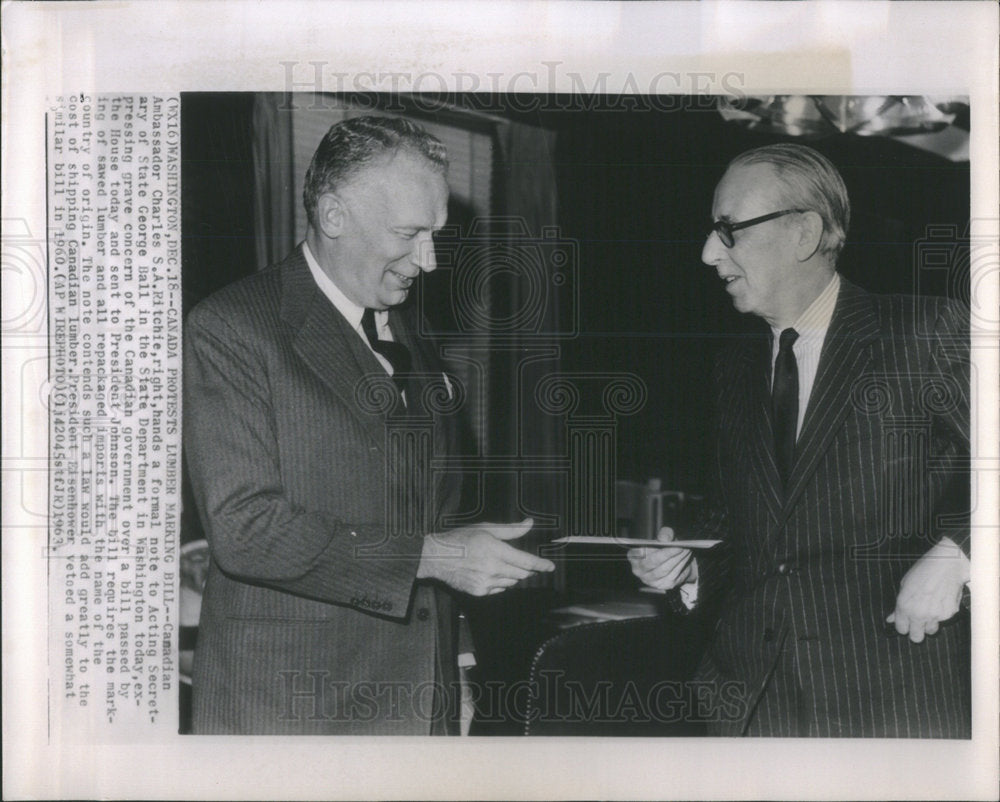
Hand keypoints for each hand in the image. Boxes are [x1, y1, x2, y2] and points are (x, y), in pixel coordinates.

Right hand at [417, 518, 554, 596]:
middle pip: (522, 574)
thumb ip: (510, 529)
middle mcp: (492, 567)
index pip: (526, 561)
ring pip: (512, 583)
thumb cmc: (460, 539)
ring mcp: (485, 582)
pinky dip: (501, 582)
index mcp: (495, 549)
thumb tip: (529, 523)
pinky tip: (491, 573)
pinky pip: (499, 589)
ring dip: (514, 575)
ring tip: (501, 564)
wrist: (436, 557)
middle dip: (528, 569)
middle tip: (527, 564)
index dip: (541, 565)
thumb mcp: (485, 528)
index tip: (550, 567)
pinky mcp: (479, 592)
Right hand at [627, 527, 697, 590]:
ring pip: (664, 569)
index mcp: (633, 556)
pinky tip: (686, 557)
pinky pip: (672, 575)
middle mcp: (638, 569)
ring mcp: (649, 579)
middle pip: (653, 562)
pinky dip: (681, 565)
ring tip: (686, 549)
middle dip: (668, 553)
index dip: (652, 547)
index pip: (640, 552)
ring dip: (677, 559)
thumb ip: (664, 534)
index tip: (665, 541)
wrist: (670, 563)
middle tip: (680, 546)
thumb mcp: (663, 537)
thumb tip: (665, 538)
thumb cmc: (662, 548)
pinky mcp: (661, 585)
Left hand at [887, 538, 969, 642]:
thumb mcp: (904, 586)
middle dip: (916, 632)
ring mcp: (935, 615)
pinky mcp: (949, 614)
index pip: (901, 629)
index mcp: (904, 606)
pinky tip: (941, 599)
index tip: (905, 623)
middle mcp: (919, 614)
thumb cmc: (923, 571)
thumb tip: (890, 619)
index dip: (903, 626)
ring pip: (931, 630)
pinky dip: (942, 613)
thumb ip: (898, 607)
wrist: (946, 564)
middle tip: (917, 624)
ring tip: (930, 608)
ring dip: (929, 624)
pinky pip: (943, 619)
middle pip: (916, 638)